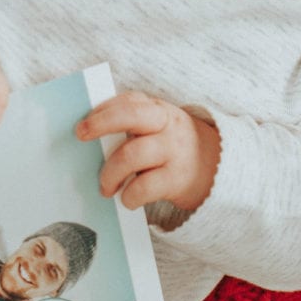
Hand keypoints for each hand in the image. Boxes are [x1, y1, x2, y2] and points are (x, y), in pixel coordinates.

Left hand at [78, 91, 220, 211]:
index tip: (81, 124)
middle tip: (80, 136)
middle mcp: (167, 125)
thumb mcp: (158, 127)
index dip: (102, 111)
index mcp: (158, 110)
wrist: (219, 169)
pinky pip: (145, 187)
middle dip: (100, 124)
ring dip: (110, 173)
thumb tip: (88, 135)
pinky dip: (130, 195)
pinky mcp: (177, 178)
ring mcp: (174, 151)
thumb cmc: (173, 147)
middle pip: (130, 116)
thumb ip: (131, 125)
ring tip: (105, 187)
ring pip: (131, 155)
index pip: (128, 101)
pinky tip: (127, 199)